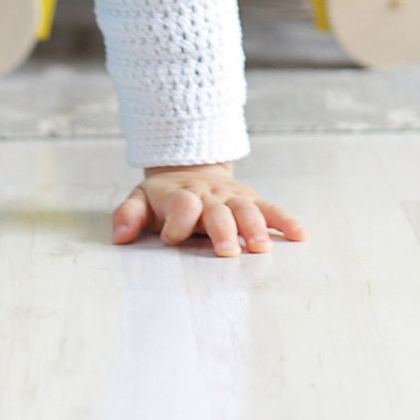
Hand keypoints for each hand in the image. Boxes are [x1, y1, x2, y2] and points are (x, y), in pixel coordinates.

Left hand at [111, 162, 306, 257]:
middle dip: (223, 230)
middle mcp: (210, 196)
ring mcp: (234, 198)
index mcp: (181, 196)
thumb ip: (128, 215)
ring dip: (255, 228)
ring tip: (262, 248)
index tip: (172, 238)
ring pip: (248, 210)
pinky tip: (300, 235)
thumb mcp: (140, 199)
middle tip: (228, 251)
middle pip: (218, 211)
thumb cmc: (164, 196)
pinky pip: (271, 209)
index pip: (181, 207)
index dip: (177, 222)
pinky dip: (285, 221)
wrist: (192, 168)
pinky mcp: (252, 200)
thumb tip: (120, 235)